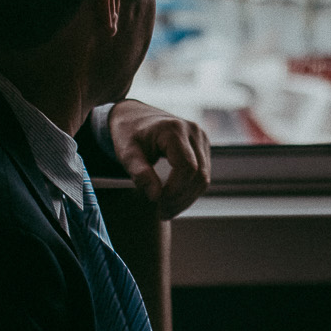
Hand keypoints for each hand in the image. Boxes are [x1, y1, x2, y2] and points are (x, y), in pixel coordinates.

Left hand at [105, 100, 210, 219]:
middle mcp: (194, 131)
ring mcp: (201, 138)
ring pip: (204, 177)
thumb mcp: (126, 153)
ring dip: (187, 198)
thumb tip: (155, 197)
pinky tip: (173, 199)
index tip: (157, 204)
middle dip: (181, 198)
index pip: (187, 167)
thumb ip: (140, 173)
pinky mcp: (203, 146)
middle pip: (199, 174)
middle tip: (162, 213)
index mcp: (174, 129)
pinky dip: (190, 190)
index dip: (175, 190)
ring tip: (166, 209)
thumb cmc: (128, 134)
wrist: (134, 117)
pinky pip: (203, 174)